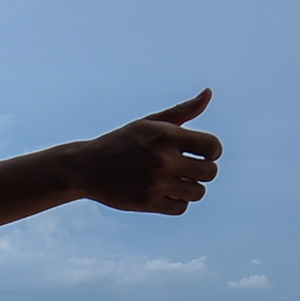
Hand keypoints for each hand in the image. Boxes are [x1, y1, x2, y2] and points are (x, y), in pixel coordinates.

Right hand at [75, 89, 221, 214]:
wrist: (87, 168)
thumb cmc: (122, 142)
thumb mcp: (150, 122)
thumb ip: (182, 110)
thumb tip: (209, 93)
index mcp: (166, 136)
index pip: (212, 147)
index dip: (212, 150)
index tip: (202, 153)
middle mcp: (163, 160)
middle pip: (209, 172)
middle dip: (204, 170)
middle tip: (190, 168)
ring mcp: (155, 183)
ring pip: (198, 192)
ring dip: (192, 187)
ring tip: (179, 181)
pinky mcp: (147, 203)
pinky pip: (181, 207)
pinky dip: (179, 201)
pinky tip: (168, 192)